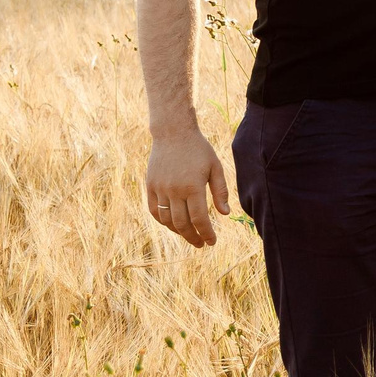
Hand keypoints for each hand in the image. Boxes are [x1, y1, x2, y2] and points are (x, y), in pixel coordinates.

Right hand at [145, 127, 229, 247]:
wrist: (173, 132)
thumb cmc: (198, 149)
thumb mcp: (215, 167)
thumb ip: (220, 191)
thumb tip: (225, 214)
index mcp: (193, 186)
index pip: (199, 219)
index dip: (206, 233)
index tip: (212, 241)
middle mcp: (174, 190)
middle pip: (182, 224)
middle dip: (193, 237)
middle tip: (201, 244)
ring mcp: (160, 189)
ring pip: (167, 220)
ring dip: (178, 231)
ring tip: (189, 234)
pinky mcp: (150, 186)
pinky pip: (154, 211)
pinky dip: (163, 221)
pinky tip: (173, 224)